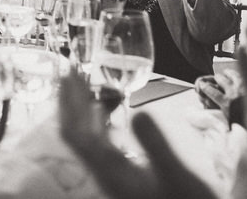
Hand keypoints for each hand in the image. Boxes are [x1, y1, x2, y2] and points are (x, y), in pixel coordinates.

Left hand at [59, 68, 216, 198]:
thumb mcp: (178, 175)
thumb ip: (157, 144)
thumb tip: (139, 110)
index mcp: (112, 171)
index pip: (76, 134)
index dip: (68, 103)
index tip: (69, 73)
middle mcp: (106, 174)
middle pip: (76, 134)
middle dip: (71, 101)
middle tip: (72, 69)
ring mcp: (113, 176)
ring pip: (87, 138)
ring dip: (83, 109)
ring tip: (85, 83)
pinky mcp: (123, 177)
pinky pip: (100, 144)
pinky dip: (99, 122)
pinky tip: (107, 112)